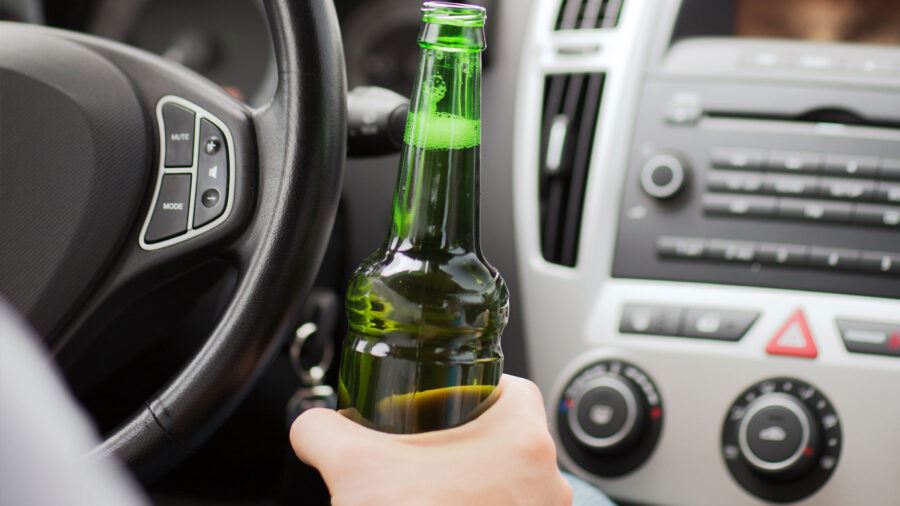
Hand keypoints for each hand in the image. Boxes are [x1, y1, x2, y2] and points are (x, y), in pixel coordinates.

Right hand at [290, 375, 572, 505]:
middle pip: (511, 437)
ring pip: (513, 482)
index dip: (478, 387)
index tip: (449, 396)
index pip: (513, 389)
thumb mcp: (353, 470)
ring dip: (478, 481)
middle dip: (469, 439)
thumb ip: (324, 431)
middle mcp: (548, 482)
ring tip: (432, 487)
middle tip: (428, 445)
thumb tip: (312, 425)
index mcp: (523, 441)